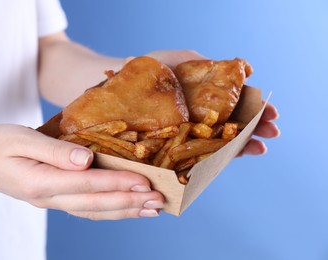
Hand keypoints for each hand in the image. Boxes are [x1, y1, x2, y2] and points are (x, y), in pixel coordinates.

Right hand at [0, 125, 164, 219]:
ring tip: (151, 209)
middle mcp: (48, 198)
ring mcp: (52, 202)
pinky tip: (126, 208)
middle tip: (158, 201)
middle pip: (95, 204)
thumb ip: (55, 151)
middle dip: (128, 203)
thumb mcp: (22, 139)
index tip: (143, 182)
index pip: (86, 184)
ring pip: (94, 212)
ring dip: (124, 211)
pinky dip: (109, 210)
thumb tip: (87, 159)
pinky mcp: (56, 199)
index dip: (116, 184)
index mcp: (40, 181)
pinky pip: (87, 209)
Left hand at [146, 50, 279, 156]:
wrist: (124, 80)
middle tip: (273, 130)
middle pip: (235, 124)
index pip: (239, 105)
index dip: (257, 109)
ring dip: (245, 144)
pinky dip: (218, 155)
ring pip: (223, 141)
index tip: (271, 111)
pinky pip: (201, 154)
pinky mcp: (178, 146)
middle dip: (257, 127)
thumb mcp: (185, 58)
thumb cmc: (154, 66)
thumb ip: (212, 65)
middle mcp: (203, 115)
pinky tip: (235, 154)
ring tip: (261, 146)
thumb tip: (248, 70)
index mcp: (209, 97)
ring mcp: (192, 131)